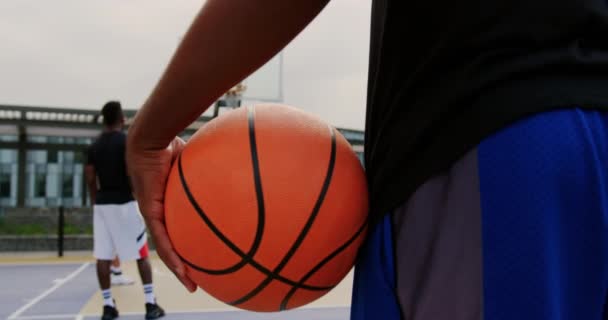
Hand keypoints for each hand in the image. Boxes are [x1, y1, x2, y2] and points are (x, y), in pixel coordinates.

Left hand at [126, 136, 196, 292]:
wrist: (151, 138)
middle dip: (184, 264)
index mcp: (169, 203)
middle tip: (197, 278)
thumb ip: (211, 171)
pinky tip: (183, 270)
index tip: (204, 254)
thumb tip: (236, 167)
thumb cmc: (173, 144)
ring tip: (191, 284)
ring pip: (166, 247)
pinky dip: (172, 256)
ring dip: (178, 267)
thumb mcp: (196, 163)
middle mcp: (159, 211)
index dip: (190, 243)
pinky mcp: (149, 211)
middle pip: (172, 243)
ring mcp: (152, 213)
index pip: (179, 228)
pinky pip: (162, 238)